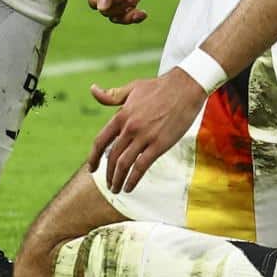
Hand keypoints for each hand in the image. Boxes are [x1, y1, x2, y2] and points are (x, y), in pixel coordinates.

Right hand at [85, 0, 166, 22]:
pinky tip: (143, 13)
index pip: (93, 2)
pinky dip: (135, 17)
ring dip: (127, 15)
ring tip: (137, 0)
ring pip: (115, 16)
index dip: (106, 4)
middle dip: (119, 7)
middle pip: (105, 11)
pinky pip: (128, 15)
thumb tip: (100, 8)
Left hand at [86, 69, 206, 192]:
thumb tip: (92, 90)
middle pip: (112, 156)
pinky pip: (141, 166)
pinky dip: (133, 180)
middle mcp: (130, 127)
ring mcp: (144, 136)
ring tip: (116, 189)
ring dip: (117, 180)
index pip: (101, 141)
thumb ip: (111, 95)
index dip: (94, 157)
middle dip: (108, 173)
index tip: (92, 168)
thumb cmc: (158, 87)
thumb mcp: (132, 88)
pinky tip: (129, 187)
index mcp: (121, 115)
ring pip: (124, 164)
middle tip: (108, 183)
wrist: (185, 87)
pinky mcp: (159, 144)